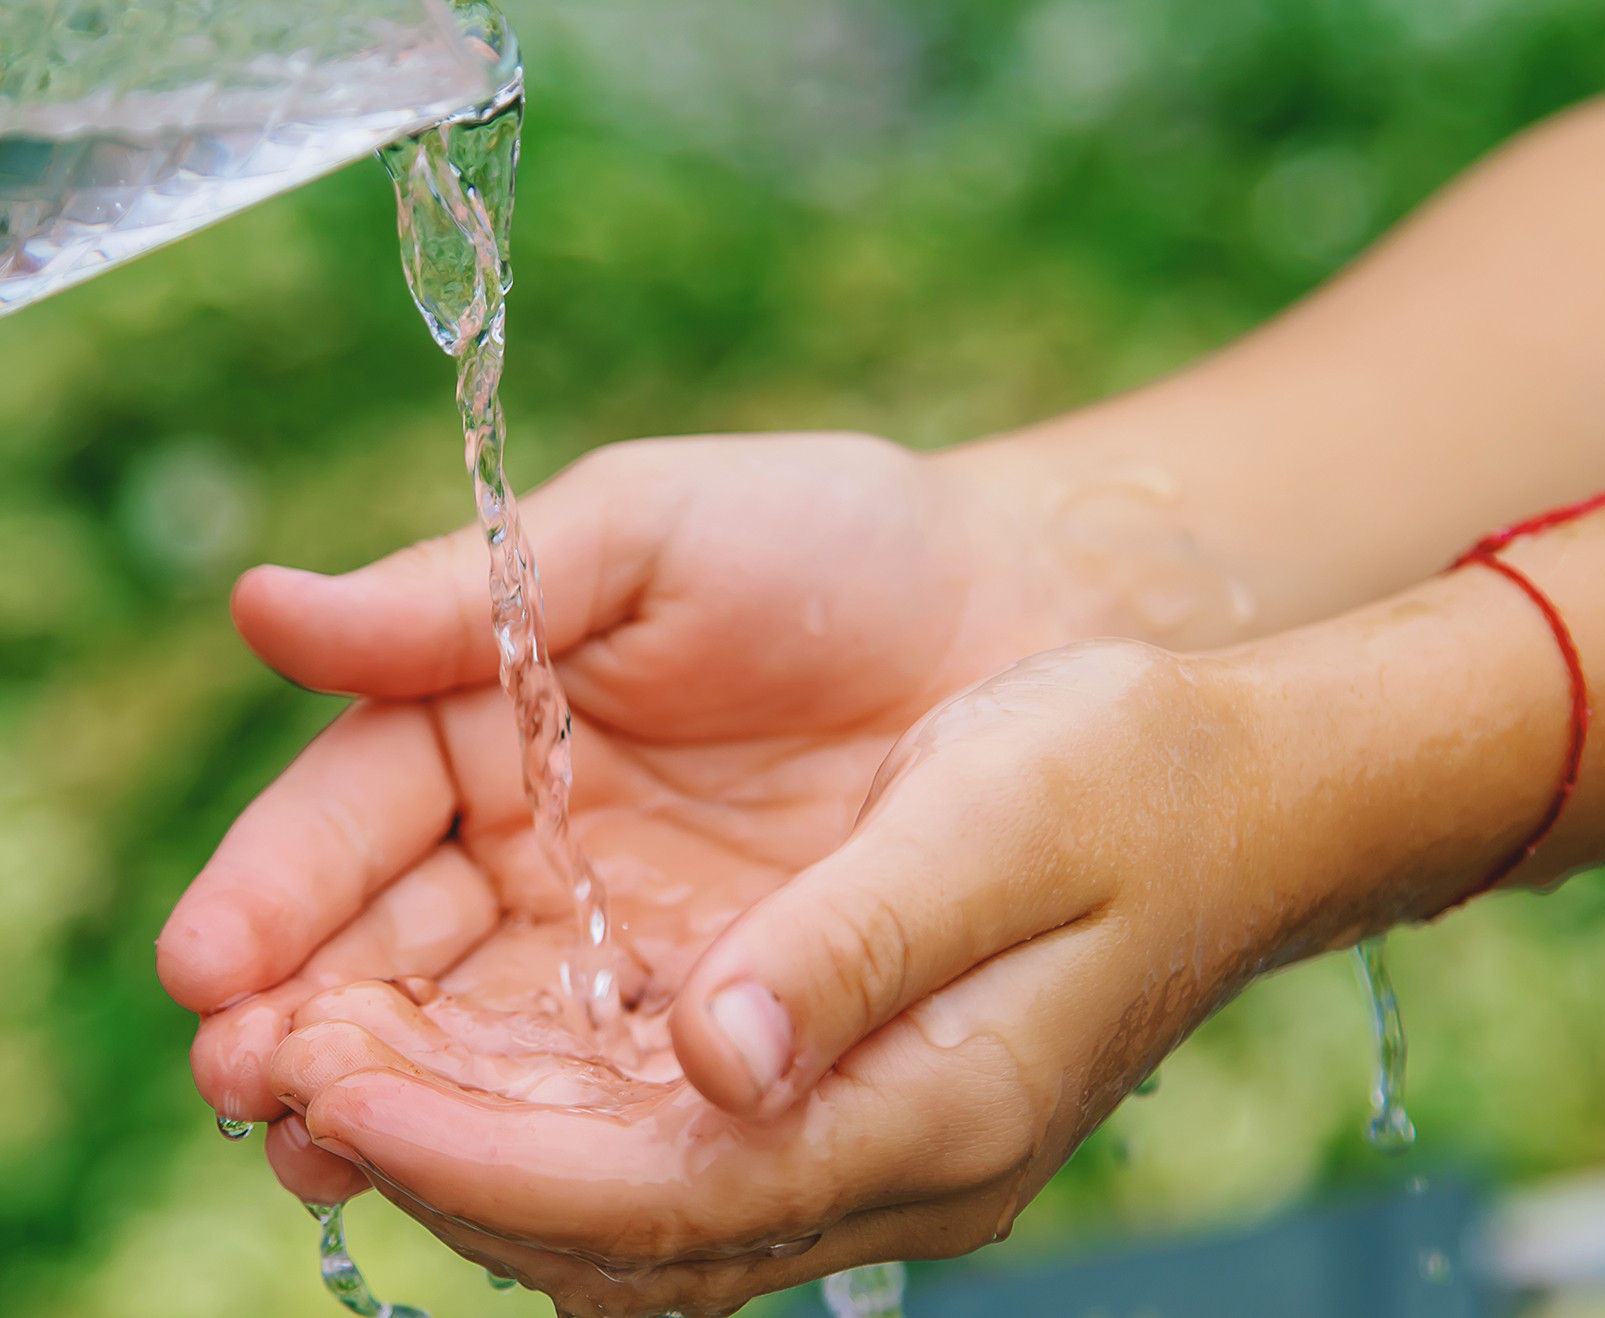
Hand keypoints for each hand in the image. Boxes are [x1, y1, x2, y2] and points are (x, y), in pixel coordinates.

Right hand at [156, 431, 1078, 1188]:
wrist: (1020, 611)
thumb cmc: (831, 542)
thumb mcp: (646, 535)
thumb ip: (468, 593)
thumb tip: (265, 611)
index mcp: (488, 721)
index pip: (351, 815)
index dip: (276, 888)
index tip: (211, 962)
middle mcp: (533, 851)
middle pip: (392, 951)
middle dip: (314, 1019)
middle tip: (257, 1084)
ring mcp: (618, 945)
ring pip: (484, 1040)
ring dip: (404, 1098)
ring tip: (329, 1147)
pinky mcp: (716, 1017)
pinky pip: (615, 1090)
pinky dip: (547, 1133)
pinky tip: (493, 1178)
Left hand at [262, 639, 1267, 1315]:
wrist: (1241, 789)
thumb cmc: (1132, 777)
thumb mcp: (1002, 820)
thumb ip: (858, 944)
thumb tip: (716, 1057)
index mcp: (933, 1111)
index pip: (661, 1192)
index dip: (477, 1153)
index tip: (325, 1081)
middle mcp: (884, 1157)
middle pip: (616, 1228)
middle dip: (434, 1158)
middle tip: (272, 1065)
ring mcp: (864, 1135)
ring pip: (620, 1204)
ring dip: (465, 1140)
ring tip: (319, 1055)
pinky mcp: (838, 1083)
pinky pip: (655, 1145)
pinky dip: (535, 1109)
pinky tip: (454, 1041)